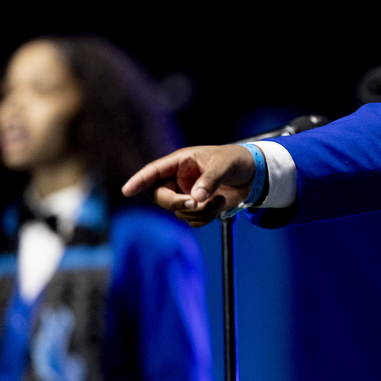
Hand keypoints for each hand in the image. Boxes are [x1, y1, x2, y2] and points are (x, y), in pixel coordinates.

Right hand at [121, 144, 255, 226]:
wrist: (254, 175)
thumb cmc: (237, 161)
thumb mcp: (225, 165)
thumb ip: (210, 180)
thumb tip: (196, 199)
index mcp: (181, 161)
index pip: (154, 171)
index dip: (139, 180)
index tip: (127, 190)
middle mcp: (179, 179)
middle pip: (160, 197)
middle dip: (175, 203)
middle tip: (194, 203)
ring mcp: (187, 194)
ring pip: (179, 212)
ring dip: (199, 211)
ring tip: (219, 200)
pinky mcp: (198, 208)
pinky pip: (192, 220)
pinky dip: (205, 218)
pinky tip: (219, 205)